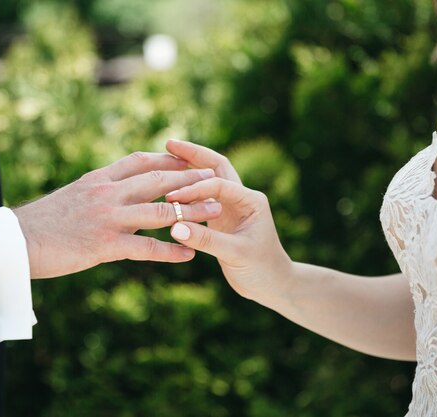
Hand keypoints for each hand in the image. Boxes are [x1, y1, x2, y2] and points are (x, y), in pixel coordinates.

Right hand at [13, 152, 221, 278]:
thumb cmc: (43, 222)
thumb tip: (116, 187)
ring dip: (192, 211)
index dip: (167, 159)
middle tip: (214, 180)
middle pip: (158, 181)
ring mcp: (108, 218)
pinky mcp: (105, 245)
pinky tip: (189, 254)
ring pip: (161, 212)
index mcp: (99, 178)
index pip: (140, 161)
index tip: (189, 160)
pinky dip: (171, 250)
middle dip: (190, 180)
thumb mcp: (72, 195)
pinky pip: (147, 248)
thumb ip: (98, 190)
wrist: (16, 242)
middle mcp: (107, 193)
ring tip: (215, 212)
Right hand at [165, 141, 291, 302]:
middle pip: (216, 166)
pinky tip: (168, 185)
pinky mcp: (221, 216)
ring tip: (164, 157)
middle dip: (194, 154)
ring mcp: (231, 205)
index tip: (171, 196)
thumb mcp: (235, 254)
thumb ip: (206, 240)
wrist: (272, 284)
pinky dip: (186, 189)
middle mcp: (242, 197)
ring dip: (189, 166)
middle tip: (169, 142)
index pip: (218, 184)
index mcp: (251, 200)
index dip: (194, 188)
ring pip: (208, 178)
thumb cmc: (261, 269)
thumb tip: (175, 227)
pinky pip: (202, 196)